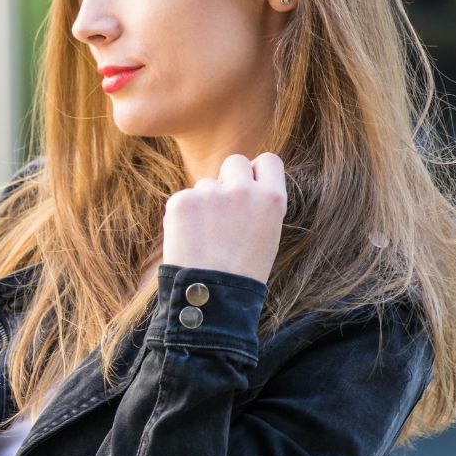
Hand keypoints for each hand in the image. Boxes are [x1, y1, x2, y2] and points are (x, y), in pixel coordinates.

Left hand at [161, 152, 286, 284]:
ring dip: (204, 202)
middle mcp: (244, 190)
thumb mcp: (265, 233)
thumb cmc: (241, 271)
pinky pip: (183, 198)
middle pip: (234, 162)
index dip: (257, 171)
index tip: (249, 184)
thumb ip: (255, 203)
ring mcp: (211, 193)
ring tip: (206, 237)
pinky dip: (183, 215)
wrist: (210, 295)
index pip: (268, 160)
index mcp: (272, 198)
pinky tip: (188, 239)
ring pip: (206, 184)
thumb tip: (236, 181)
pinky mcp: (182, 201)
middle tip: (223, 209)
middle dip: (228, 178)